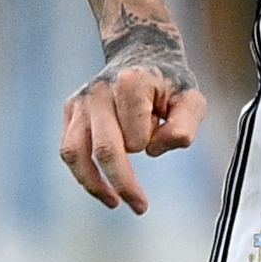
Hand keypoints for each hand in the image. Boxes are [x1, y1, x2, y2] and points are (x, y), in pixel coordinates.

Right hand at [58, 52, 204, 212]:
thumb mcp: (191, 99)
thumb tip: (153, 150)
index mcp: (130, 83)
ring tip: (114, 203)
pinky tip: (102, 188)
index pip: (137, 136)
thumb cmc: (170, 84)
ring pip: (75, 154)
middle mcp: (99, 91)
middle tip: (141, 207)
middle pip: (106, 150)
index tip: (161, 130)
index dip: (152, 144)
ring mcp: (81, 101)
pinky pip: (69, 150)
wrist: (142, 54)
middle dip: (124, 183)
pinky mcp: (71, 110)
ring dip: (94, 184)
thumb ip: (184, 125)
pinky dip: (84, 174)